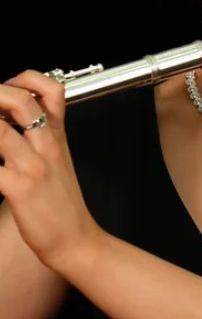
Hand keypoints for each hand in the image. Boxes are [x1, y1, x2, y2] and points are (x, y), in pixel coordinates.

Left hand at [0, 70, 103, 271]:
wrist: (76, 238)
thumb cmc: (62, 204)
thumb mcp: (58, 163)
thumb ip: (39, 140)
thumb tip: (9, 126)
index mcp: (58, 137)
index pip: (51, 90)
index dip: (25, 79)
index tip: (8, 88)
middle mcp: (46, 146)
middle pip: (21, 101)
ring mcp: (32, 165)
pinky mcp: (18, 188)